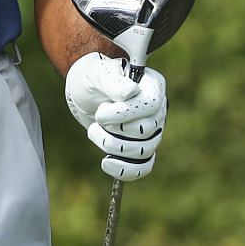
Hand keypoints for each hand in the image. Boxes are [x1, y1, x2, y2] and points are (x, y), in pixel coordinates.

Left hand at [65, 52, 166, 181]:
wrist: (86, 92)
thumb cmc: (94, 78)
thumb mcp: (98, 74)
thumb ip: (113, 83)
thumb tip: (130, 91)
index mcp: (152, 86)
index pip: (150, 105)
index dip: (124, 114)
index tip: (100, 112)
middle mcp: (158, 110)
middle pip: (146, 131)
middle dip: (115, 129)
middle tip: (97, 117)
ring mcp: (152, 131)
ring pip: (142, 151)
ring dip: (111, 145)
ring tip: (94, 130)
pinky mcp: (141, 147)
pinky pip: (143, 167)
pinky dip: (125, 171)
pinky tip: (106, 163)